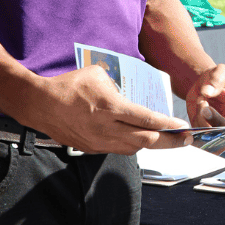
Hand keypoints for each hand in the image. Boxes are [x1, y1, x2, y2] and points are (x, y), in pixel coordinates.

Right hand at [30, 66, 190, 154]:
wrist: (38, 104)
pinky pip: (118, 150)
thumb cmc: (69, 85)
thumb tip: (131, 93)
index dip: (168, 125)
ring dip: (152, 145)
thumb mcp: (98, 74)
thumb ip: (119, 85)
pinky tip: (141, 139)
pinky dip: (133, 145)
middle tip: (186, 140)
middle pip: (146, 140)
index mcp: (110, 107)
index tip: (184, 127)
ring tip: (168, 141)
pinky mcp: (90, 148)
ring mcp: (98, 141)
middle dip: (170, 142)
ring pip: (133, 149)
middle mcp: (106, 128)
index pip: (146, 120)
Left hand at [183, 64, 224, 129]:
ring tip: (202, 99)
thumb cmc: (217, 78)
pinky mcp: (205, 132)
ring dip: (204, 118)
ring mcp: (220, 129)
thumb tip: (208, 92)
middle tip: (205, 108)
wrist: (202, 85)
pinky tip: (199, 105)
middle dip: (217, 122)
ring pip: (214, 134)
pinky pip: (200, 133)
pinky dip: (196, 119)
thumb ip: (217, 79)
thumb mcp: (220, 72)